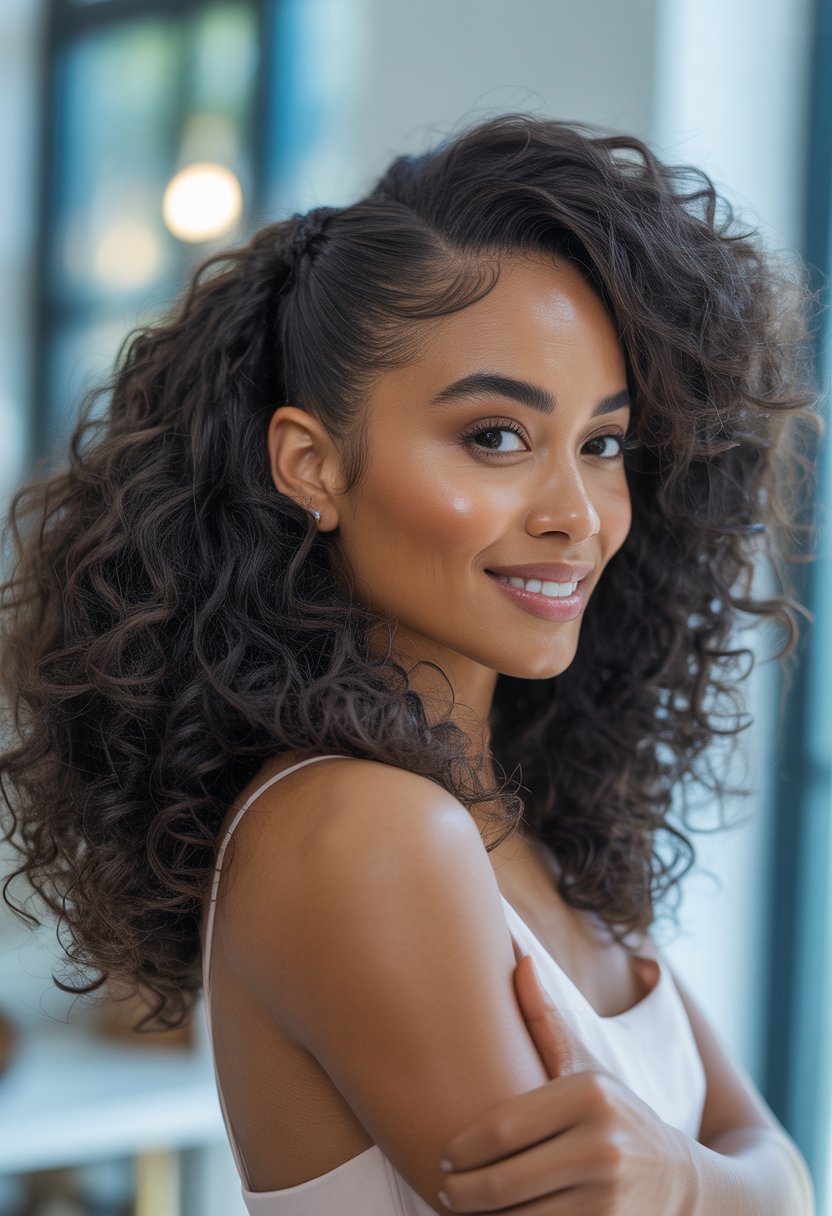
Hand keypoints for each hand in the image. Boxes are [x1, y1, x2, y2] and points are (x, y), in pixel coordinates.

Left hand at [436, 940, 696, 1213]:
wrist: (686, 1184)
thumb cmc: (615, 1120)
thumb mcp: (587, 1073)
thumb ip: (545, 1023)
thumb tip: (521, 960)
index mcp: (589, 1094)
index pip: (501, 1128)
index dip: (462, 1147)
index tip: (443, 1153)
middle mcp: (600, 1144)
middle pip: (502, 1180)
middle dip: (462, 1191)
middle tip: (444, 1190)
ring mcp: (607, 1196)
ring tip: (462, 1208)